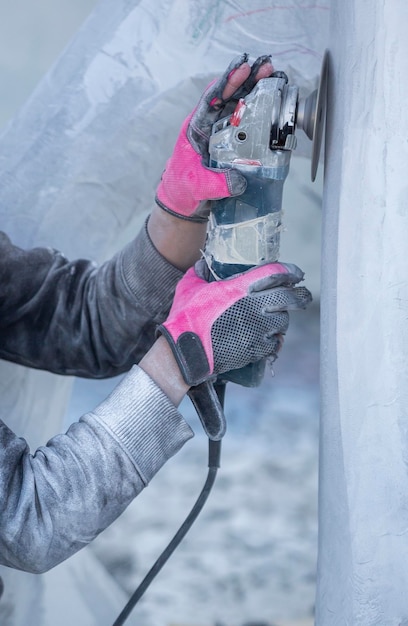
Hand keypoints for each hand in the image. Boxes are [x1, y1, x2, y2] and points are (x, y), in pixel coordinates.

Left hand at [155, 53, 273, 221]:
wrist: (185, 202)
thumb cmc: (183, 188)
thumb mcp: (196, 185)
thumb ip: (215, 184)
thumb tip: (238, 182)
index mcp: (196, 128)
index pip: (212, 100)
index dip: (226, 82)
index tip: (242, 68)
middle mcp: (210, 126)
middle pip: (229, 97)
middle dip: (247, 80)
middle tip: (267, 66)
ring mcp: (223, 134)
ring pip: (241, 107)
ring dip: (257, 91)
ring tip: (275, 77)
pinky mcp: (233, 144)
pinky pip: (248, 126)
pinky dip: (261, 114)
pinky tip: (275, 104)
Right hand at [158, 261, 311, 385]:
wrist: (185, 351)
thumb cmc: (184, 317)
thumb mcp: (189, 286)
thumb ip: (200, 272)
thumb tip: (205, 264)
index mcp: (239, 288)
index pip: (274, 273)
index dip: (290, 271)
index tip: (296, 273)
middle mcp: (253, 306)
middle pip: (289, 297)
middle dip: (301, 295)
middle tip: (304, 296)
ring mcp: (257, 329)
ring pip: (284, 321)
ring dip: (282, 318)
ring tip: (277, 318)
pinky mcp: (256, 349)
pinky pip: (275, 342)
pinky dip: (274, 339)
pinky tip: (269, 337)